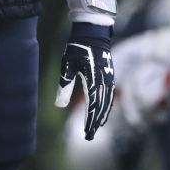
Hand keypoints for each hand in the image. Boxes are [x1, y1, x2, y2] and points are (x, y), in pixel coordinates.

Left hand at [54, 23, 114, 139]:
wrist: (93, 33)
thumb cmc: (77, 48)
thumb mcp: (67, 65)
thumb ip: (64, 85)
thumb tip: (59, 105)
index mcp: (93, 79)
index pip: (93, 105)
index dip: (90, 120)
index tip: (86, 133)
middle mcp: (104, 81)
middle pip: (101, 107)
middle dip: (95, 122)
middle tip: (89, 136)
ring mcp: (109, 79)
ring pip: (107, 102)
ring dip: (102, 116)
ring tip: (95, 128)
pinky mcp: (109, 76)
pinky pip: (110, 95)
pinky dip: (107, 106)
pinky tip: (103, 113)